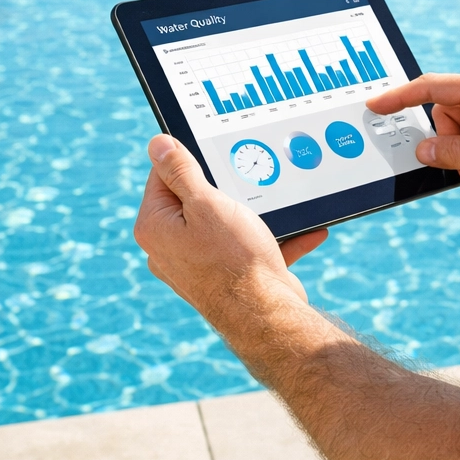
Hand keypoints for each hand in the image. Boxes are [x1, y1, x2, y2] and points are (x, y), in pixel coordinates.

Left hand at [133, 134, 327, 325]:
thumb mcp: (207, 202)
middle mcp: (168, 249)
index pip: (162, 176)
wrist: (267, 316)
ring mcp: (196, 266)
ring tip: (277, 207)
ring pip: (224, 224)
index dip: (190, 160)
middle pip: (193, 199)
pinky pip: (247, 249)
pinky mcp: (225, 278)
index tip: (215, 155)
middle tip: (247, 181)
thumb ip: (181, 171)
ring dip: (253, 214)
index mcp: (155, 228)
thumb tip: (157, 144)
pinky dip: (273, 239)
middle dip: (224, 188)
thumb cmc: (234, 259)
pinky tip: (304, 232)